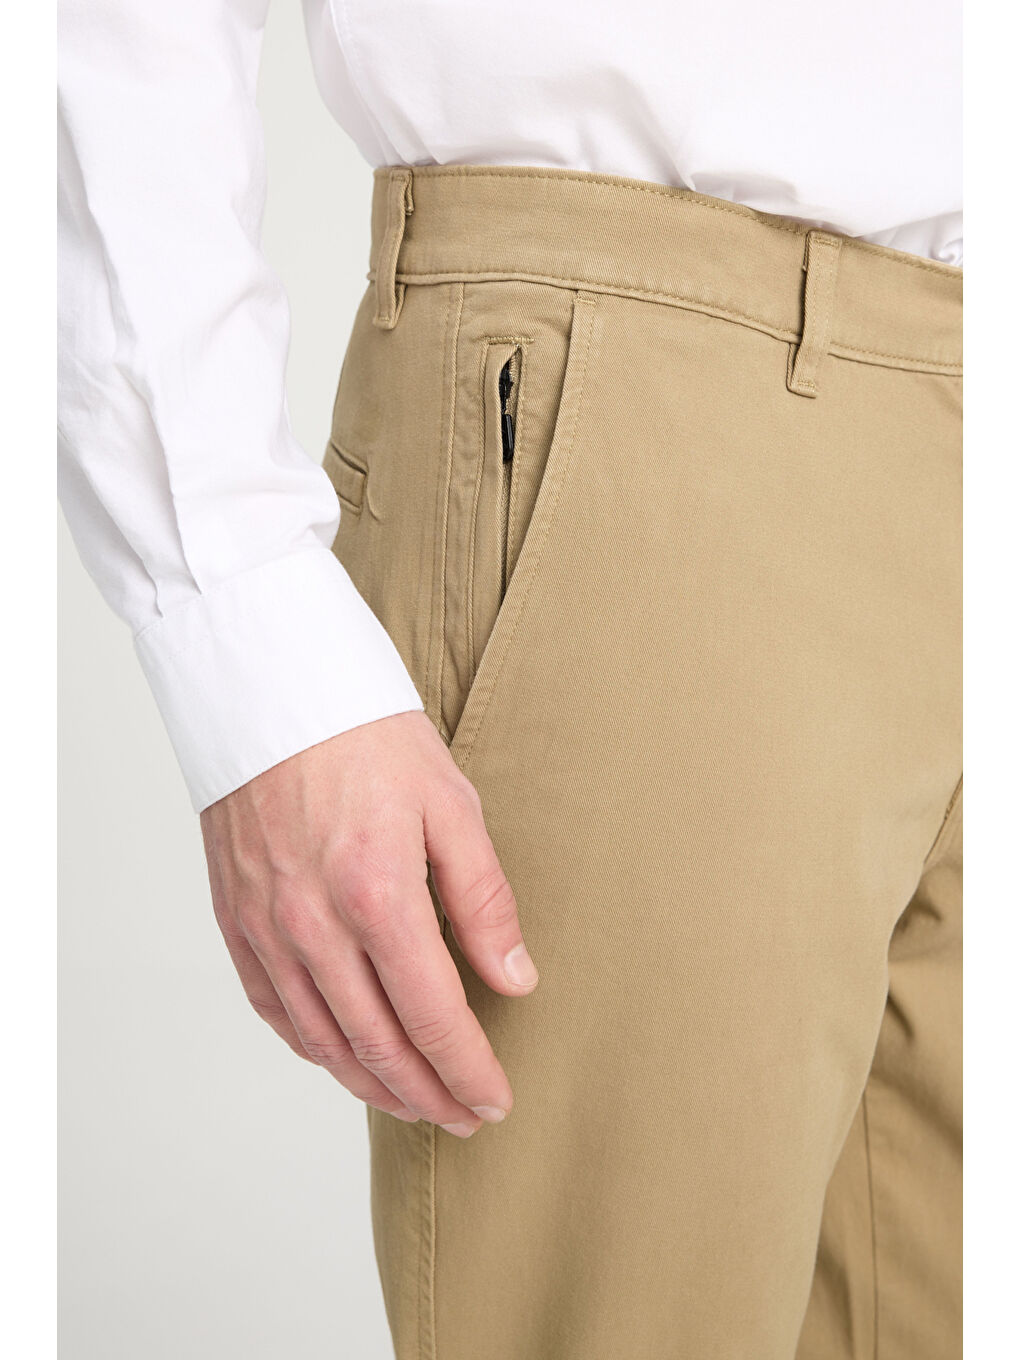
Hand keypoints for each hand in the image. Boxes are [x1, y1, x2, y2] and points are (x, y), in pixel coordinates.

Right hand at [199, 712, 537, 1136]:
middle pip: (377, 1045)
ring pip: (321, 1041)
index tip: (496, 1100)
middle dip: (428, 1094)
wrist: (271, 688)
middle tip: (464, 1117)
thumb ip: (484, 900)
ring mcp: (265, 927)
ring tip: (413, 1102)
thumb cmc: (367, 735)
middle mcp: (314, 925)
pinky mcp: (233, 918)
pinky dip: (312, 1046)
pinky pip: (272, 1007)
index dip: (469, 1072)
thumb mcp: (451, 804)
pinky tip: (342, 1056)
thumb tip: (515, 980)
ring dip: (372, 1084)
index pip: (434, 1018)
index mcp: (378, 895)